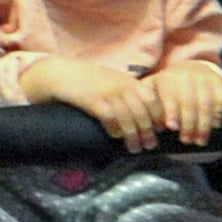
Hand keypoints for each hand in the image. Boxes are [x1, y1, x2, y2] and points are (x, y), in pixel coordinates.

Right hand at [20, 56, 157, 148]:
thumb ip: (129, 91)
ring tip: (135, 149)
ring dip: (133, 136)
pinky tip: (115, 136)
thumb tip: (146, 113)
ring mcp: (107, 93)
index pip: (152, 99)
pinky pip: (110, 118)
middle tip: (150, 146)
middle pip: (142, 112)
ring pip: (128, 118)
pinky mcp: (93, 101)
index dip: (158, 116)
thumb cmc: (88, 80)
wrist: (61, 73)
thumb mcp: (113, 80)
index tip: (160, 130)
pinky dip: (115, 129)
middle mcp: (121, 86)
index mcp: (129, 81)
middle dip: (148, 132)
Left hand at [151, 64, 221, 145]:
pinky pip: (221, 99)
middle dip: (188, 124)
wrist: (191, 69)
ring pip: (205, 103)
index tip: (172, 127)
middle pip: (189, 102)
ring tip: (200, 140)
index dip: (171, 112)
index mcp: (166, 77)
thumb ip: (151, 105)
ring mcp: (204, 77)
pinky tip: (215, 125)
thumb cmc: (169, 88)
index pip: (169, 95)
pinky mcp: (219, 80)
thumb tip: (152, 125)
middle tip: (187, 140)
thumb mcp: (154, 91)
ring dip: (203, 124)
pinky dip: (218, 114)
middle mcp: (185, 75)